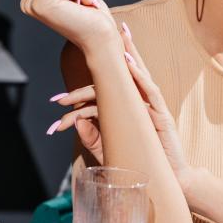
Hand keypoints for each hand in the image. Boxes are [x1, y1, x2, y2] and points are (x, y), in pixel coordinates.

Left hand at [50, 23, 190, 182]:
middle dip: (95, 72)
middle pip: (118, 79)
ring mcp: (151, 107)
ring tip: (111, 40)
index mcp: (126, 111)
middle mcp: (138, 105)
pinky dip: (138, 75)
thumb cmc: (140, 165)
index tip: (56, 103)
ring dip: (122, 58)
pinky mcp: (162, 114)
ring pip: (135, 77)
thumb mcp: (111, 150)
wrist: (166, 182)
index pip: (101, 95)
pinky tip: (128, 62)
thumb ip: (94, 138)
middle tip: (69, 80)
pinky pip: (150, 90)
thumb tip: (76, 123)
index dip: (79, 97)